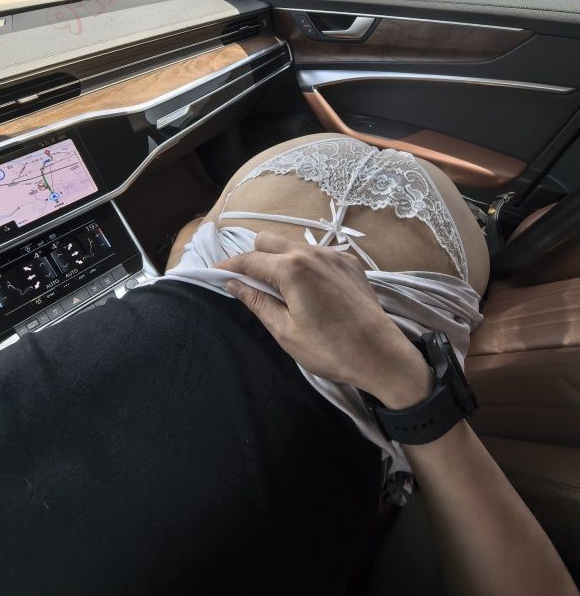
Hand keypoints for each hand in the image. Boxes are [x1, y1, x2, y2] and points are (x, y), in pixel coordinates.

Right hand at [215, 233, 432, 409]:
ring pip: (294, 245)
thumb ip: (257, 302)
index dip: (229, 266)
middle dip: (253, 257)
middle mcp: (312, 253)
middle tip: (248, 283)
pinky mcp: (350, 263)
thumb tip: (233, 284)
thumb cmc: (330, 349)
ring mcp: (334, 255)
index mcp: (292, 269)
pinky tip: (309, 290)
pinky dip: (304, 264)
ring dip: (279, 259)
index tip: (215, 273)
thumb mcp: (285, 331)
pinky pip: (317, 253)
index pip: (249, 260)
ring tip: (279, 289)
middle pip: (269, 240)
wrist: (381, 355)